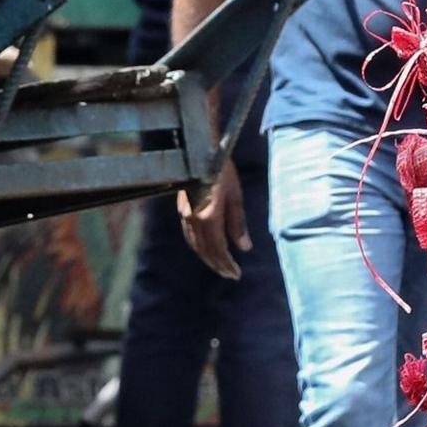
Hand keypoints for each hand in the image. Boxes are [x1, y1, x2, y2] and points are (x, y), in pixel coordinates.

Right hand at [178, 159, 248, 280]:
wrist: (197, 151)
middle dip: (218, 265)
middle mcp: (194, 220)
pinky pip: (189, 236)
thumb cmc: (222, 170)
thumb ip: (238, 224)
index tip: (237, 274)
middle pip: (205, 250)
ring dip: (207, 258)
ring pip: (195, 245)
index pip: (218, 248)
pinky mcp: (182, 210)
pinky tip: (205, 248)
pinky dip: (198, 247)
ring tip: (219, 266)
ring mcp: (185, 215)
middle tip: (230, 275)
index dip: (227, 263)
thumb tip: (245, 248)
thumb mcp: (235, 196)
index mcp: (209, 216)